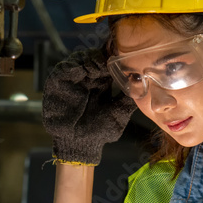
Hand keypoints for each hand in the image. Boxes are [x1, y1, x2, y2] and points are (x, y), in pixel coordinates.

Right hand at [41, 46, 136, 165]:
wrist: (79, 145)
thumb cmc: (99, 132)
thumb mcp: (118, 114)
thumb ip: (128, 99)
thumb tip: (144, 84)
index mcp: (101, 84)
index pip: (108, 64)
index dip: (114, 60)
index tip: (123, 59)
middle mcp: (86, 79)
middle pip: (94, 57)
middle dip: (102, 57)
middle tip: (111, 60)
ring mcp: (72, 80)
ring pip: (80, 59)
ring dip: (89, 59)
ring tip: (98, 65)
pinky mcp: (57, 83)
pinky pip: (63, 68)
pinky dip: (73, 65)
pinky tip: (82, 69)